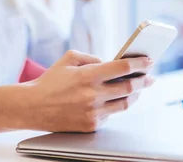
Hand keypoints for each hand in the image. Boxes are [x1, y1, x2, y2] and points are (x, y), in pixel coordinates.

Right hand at [24, 50, 154, 132]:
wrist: (32, 106)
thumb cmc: (50, 81)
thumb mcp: (69, 59)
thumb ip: (92, 57)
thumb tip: (110, 63)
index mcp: (88, 75)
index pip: (123, 67)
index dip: (140, 63)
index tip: (149, 61)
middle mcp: (93, 94)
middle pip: (130, 87)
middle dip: (144, 80)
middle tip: (150, 77)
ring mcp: (93, 112)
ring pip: (125, 103)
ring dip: (135, 95)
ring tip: (139, 88)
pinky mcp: (91, 125)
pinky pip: (111, 115)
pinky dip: (115, 106)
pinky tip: (117, 100)